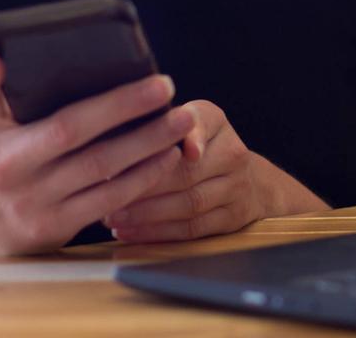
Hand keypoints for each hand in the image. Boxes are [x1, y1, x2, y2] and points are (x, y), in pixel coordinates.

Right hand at [0, 53, 193, 259]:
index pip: (13, 108)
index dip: (22, 88)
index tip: (47, 65)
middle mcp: (17, 174)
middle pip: (78, 135)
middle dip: (126, 108)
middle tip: (165, 86)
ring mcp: (40, 205)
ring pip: (103, 169)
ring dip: (147, 144)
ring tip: (181, 121)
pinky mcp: (60, 228)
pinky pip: (110, 200)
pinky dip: (142, 177)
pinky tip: (166, 156)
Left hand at [101, 100, 327, 242]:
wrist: (248, 180)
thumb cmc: (197, 146)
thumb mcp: (186, 121)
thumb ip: (157, 122)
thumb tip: (111, 128)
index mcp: (216, 122)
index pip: (202, 124)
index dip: (188, 136)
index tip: (171, 148)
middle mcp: (232, 154)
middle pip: (187, 173)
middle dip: (144, 186)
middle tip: (107, 192)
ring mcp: (236, 189)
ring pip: (189, 204)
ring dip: (147, 214)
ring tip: (113, 216)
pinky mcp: (231, 219)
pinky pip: (193, 230)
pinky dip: (158, 233)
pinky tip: (130, 232)